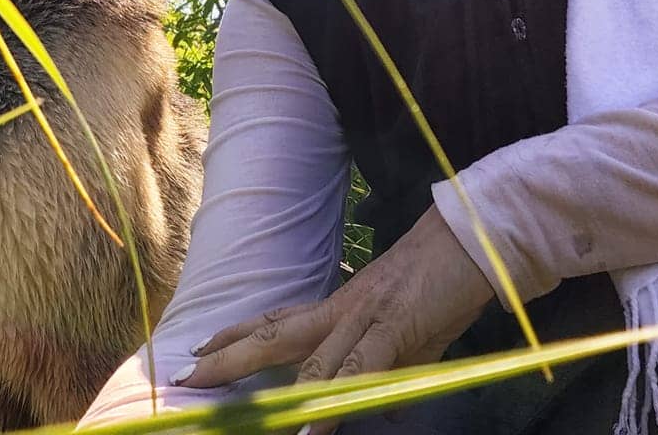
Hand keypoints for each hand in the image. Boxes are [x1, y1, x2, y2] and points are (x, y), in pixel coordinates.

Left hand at [171, 204, 493, 434]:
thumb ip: (389, 364)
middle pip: (274, 336)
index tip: (202, 347)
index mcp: (340, 307)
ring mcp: (363, 317)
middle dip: (229, 358)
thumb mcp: (408, 334)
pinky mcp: (392, 327)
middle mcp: (341, 310)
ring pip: (306, 356)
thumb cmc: (439, 285)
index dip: (239, 335)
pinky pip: (357, 369)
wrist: (470, 241)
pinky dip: (333, 401)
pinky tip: (313, 428)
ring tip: (235, 411)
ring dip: (269, 388)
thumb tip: (382, 398)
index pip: (278, 321)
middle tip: (188, 376)